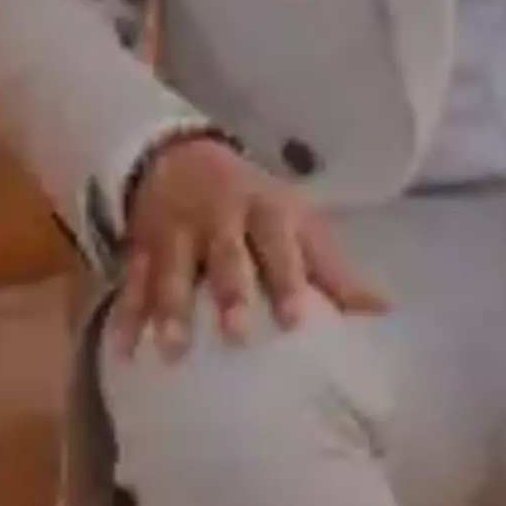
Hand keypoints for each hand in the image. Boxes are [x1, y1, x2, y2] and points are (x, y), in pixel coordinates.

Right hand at [108, 132, 390, 361]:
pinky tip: (122, 350)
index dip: (287, 282)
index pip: (278, 246)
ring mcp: (174, 230)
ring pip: (170, 269)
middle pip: (224, 256)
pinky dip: (126, 315)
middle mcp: (218, 217)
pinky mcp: (140, 244)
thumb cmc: (255, 205)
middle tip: (236, 335)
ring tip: (171, 350)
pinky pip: (131, 281)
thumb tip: (384, 312)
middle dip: (228, 294)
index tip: (296, 322)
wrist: (179, 154)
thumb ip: (334, 271)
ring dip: (169, 308)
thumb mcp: (297, 224)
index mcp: (264, 210)